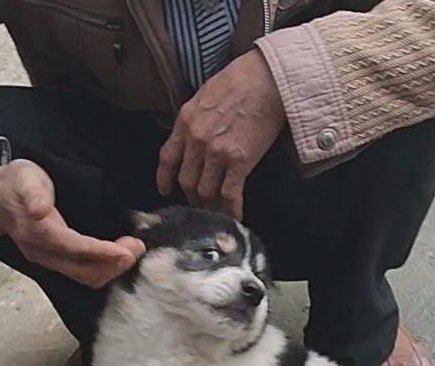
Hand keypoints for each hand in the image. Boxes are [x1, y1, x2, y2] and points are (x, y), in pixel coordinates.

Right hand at [0, 159, 144, 287]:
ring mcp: (48, 260)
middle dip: (114, 264)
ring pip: (85, 277)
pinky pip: (82, 274)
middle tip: (137, 247)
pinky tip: (117, 256)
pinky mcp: (54, 262)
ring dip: (111, 269)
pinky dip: (103, 268)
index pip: (75, 249)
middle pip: (84, 271)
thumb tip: (39, 210)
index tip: (127, 251)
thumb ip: (34, 193)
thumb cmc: (15, 183)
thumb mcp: (24, 177)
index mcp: (38, 232)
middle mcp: (43, 252)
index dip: (103, 253)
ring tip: (132, 251)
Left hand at [157, 50, 285, 218]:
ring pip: (205, 191)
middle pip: (186, 180)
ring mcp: (216, 152)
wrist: (269, 78)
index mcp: (186, 121)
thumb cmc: (243, 79)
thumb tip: (196, 135)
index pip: (167, 158)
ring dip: (210, 207)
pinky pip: (229, 194)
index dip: (165, 179)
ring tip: (217, 214)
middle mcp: (196, 139)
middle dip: (192, 197)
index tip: (166, 190)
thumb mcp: (206, 94)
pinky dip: (231, 210)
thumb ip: (196, 118)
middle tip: (200, 205)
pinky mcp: (239, 161)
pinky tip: (235, 217)